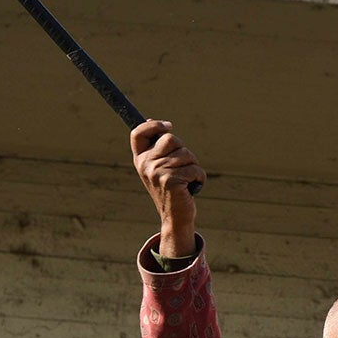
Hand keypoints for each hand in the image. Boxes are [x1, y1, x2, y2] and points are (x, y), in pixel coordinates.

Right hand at [131, 119, 204, 257]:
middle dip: (184, 151)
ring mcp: (156, 173)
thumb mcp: (158, 167)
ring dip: (193, 166)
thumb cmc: (170, 189)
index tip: (168, 126)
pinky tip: (191, 188)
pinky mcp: (170, 181)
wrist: (174, 217)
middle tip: (181, 168)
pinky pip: (194, 169)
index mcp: (140, 159)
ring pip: (186, 154)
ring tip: (186, 180)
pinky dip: (199, 177)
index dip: (153, 125)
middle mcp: (145, 165)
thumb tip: (150, 120)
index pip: (138, 133)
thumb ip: (156, 147)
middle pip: (171, 139)